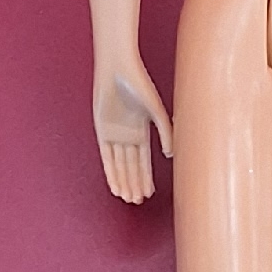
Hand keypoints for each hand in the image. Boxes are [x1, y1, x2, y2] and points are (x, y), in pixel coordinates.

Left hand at [93, 56, 172, 204]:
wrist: (118, 69)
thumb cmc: (139, 85)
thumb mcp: (156, 111)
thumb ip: (165, 132)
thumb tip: (170, 156)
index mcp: (142, 130)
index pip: (144, 161)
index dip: (146, 178)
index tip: (150, 193)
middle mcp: (127, 135)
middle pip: (131, 166)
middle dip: (135, 184)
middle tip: (138, 201)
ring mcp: (114, 134)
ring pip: (120, 165)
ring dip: (124, 182)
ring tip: (129, 199)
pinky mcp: (101, 131)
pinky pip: (107, 157)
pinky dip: (111, 172)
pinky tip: (115, 186)